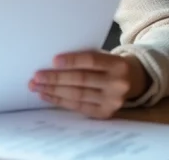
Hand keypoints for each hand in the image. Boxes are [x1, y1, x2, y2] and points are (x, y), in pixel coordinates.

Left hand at [28, 50, 149, 118]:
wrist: (132, 81)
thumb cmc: (108, 65)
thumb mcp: (102, 55)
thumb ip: (83, 58)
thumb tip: (51, 63)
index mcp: (117, 64)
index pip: (91, 60)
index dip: (72, 60)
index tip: (53, 60)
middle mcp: (118, 83)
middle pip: (82, 79)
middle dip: (55, 78)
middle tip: (36, 77)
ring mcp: (113, 101)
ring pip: (78, 95)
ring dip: (53, 91)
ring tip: (36, 86)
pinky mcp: (106, 113)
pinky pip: (78, 107)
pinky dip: (60, 101)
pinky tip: (47, 95)